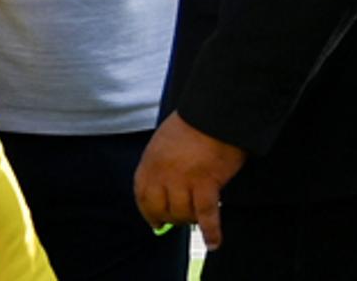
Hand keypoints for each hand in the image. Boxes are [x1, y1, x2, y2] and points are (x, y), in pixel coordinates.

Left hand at [134, 111, 244, 250]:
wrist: (214, 113)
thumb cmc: (193, 124)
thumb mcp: (165, 142)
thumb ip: (161, 165)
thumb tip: (165, 193)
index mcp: (150, 161)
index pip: (142, 195)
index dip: (148, 212)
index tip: (154, 222)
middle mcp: (162, 173)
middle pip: (161, 209)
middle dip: (170, 218)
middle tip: (180, 221)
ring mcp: (183, 180)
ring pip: (183, 214)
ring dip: (191, 220)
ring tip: (199, 218)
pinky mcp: (206, 184)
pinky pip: (206, 215)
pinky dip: (211, 231)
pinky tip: (214, 243)